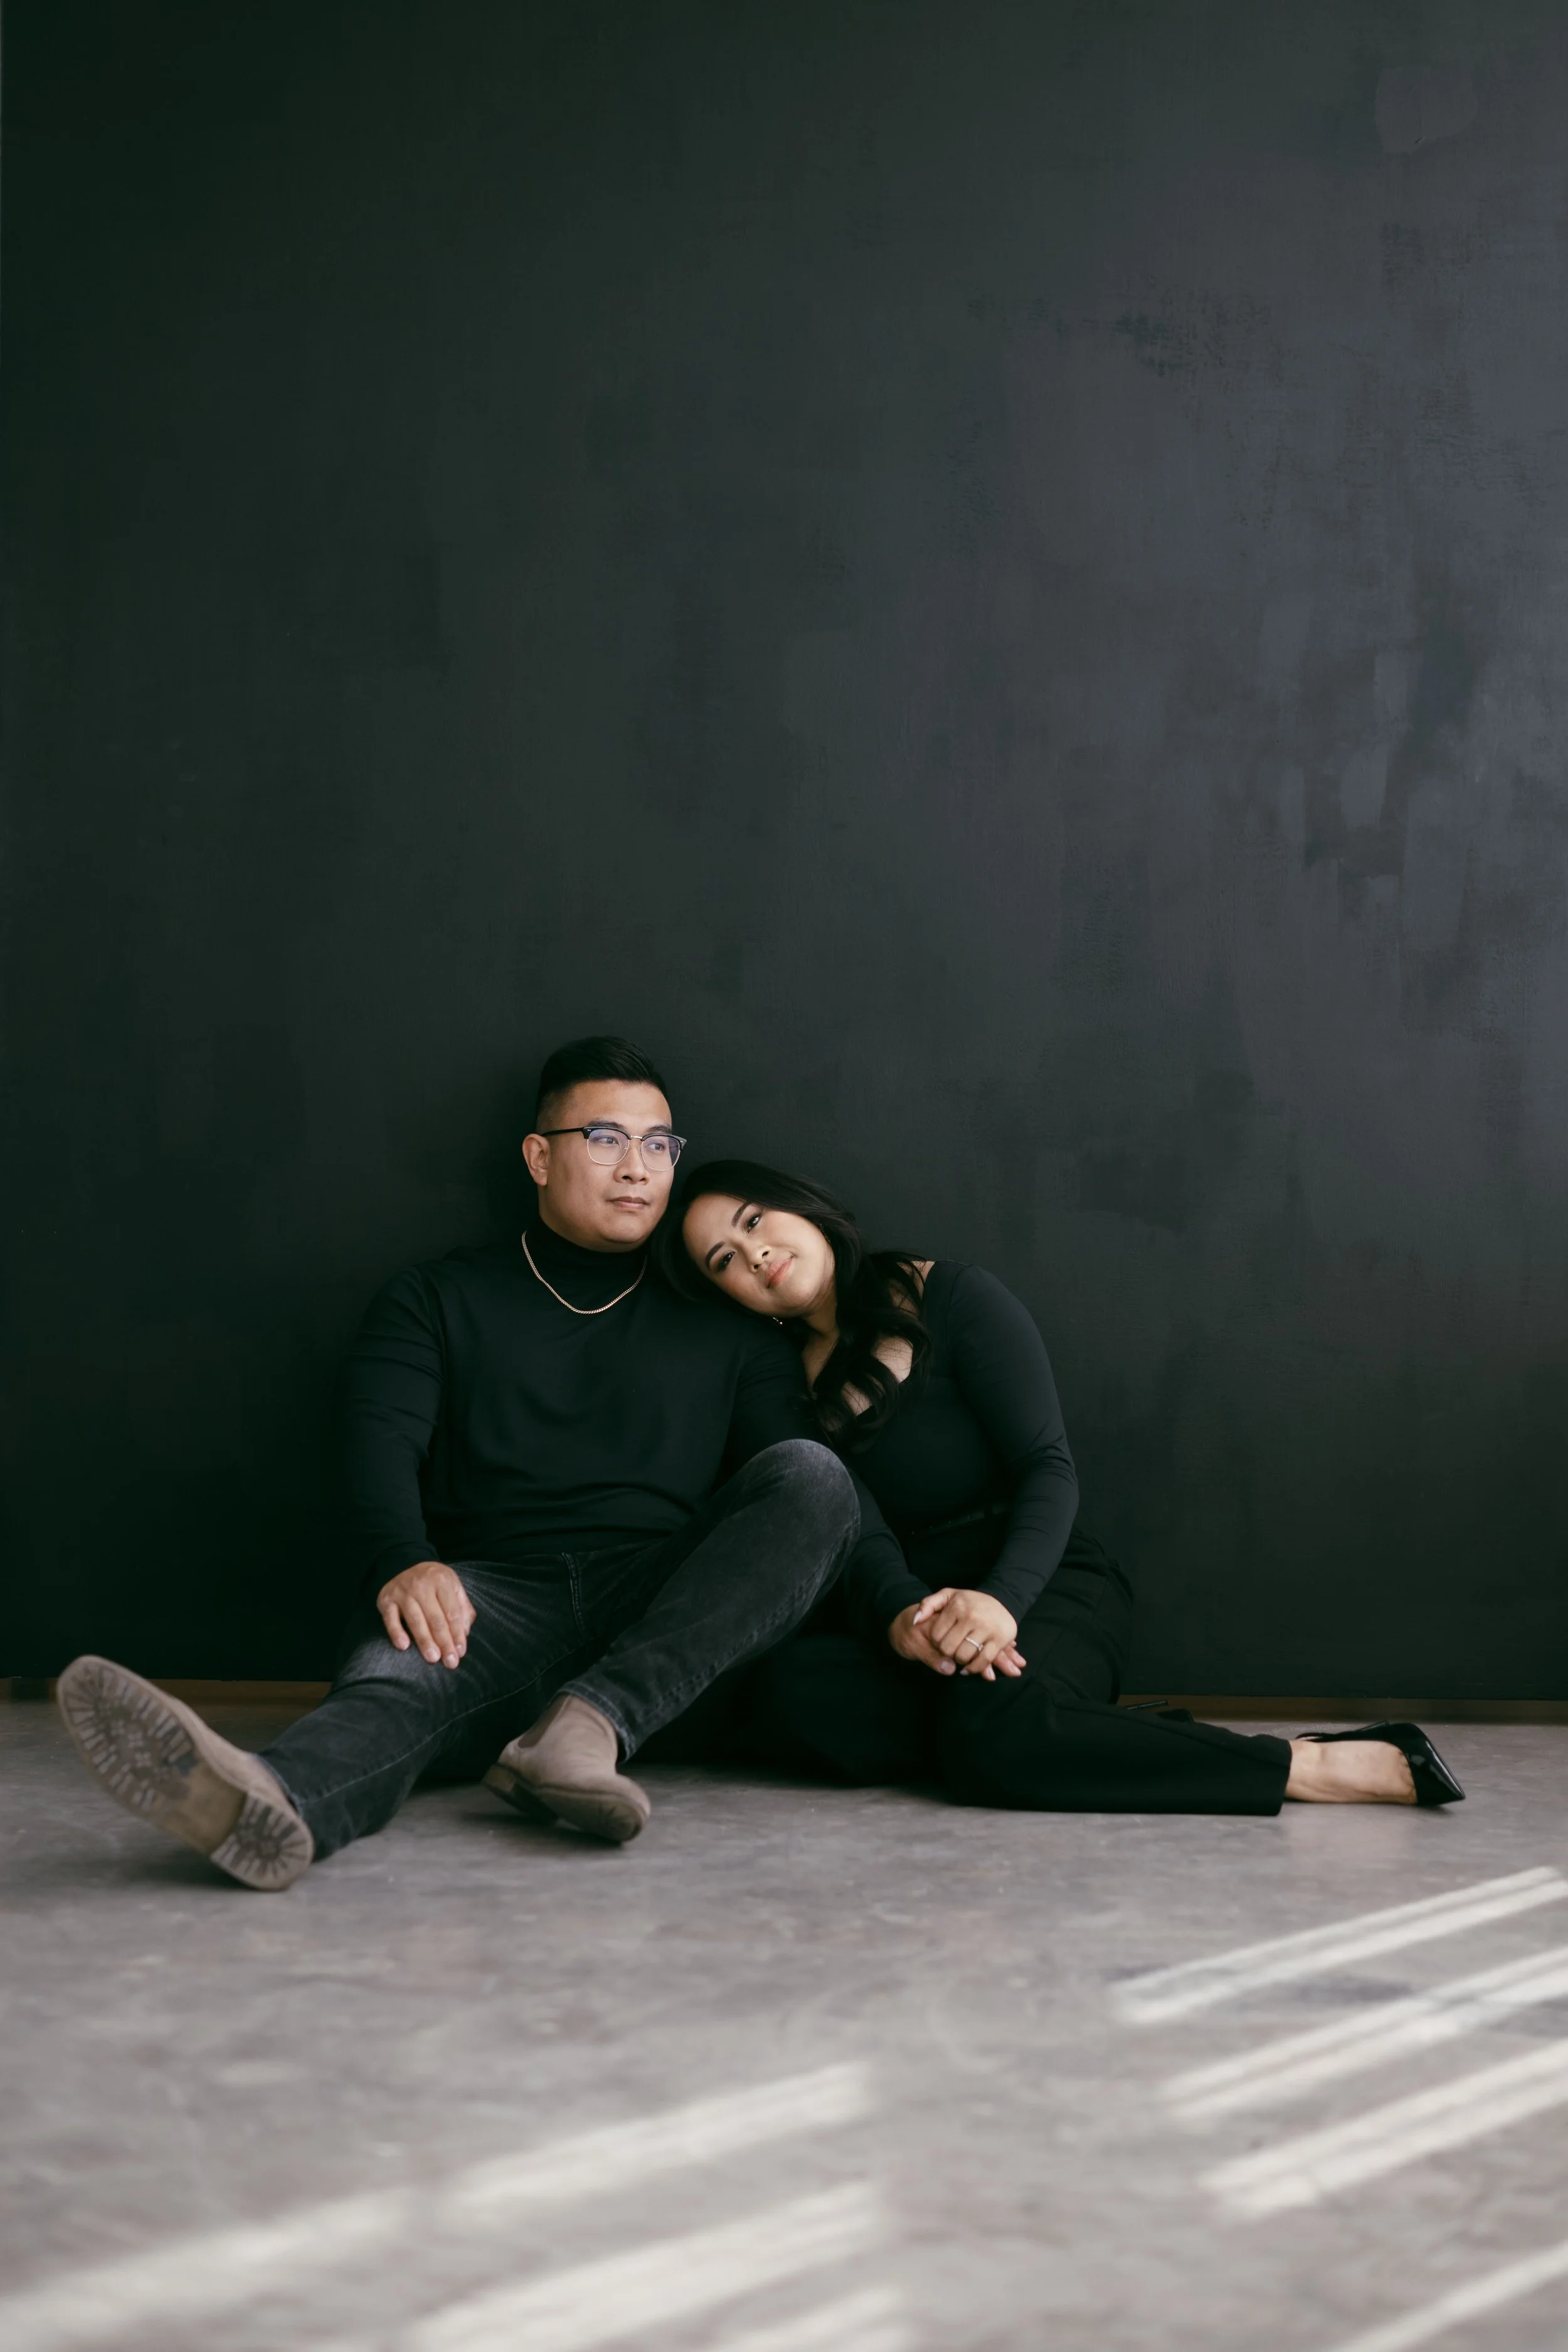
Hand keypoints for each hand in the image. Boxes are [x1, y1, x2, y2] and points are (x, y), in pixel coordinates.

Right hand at [377, 1561, 473, 1668]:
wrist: (403, 1563)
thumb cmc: (433, 1581)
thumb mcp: (452, 1586)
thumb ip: (462, 1607)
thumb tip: (464, 1633)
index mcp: (442, 1581)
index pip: (452, 1612)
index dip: (457, 1634)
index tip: (460, 1652)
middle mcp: (422, 1585)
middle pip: (436, 1618)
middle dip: (444, 1642)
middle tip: (450, 1662)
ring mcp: (403, 1592)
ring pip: (415, 1620)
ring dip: (425, 1641)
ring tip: (433, 1658)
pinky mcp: (386, 1600)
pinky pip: (390, 1619)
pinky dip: (396, 1632)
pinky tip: (404, 1646)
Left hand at [908, 1587, 1022, 1680]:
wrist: (1003, 1601)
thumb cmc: (969, 1602)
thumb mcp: (948, 1596)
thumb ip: (928, 1605)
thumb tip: (915, 1621)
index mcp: (957, 1605)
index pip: (936, 1635)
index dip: (936, 1642)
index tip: (942, 1640)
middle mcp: (971, 1616)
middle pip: (948, 1648)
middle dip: (947, 1652)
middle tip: (952, 1649)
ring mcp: (987, 1627)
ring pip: (964, 1656)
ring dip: (960, 1661)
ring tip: (960, 1655)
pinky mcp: (1000, 1639)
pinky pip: (983, 1661)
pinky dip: (974, 1668)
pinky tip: (968, 1668)